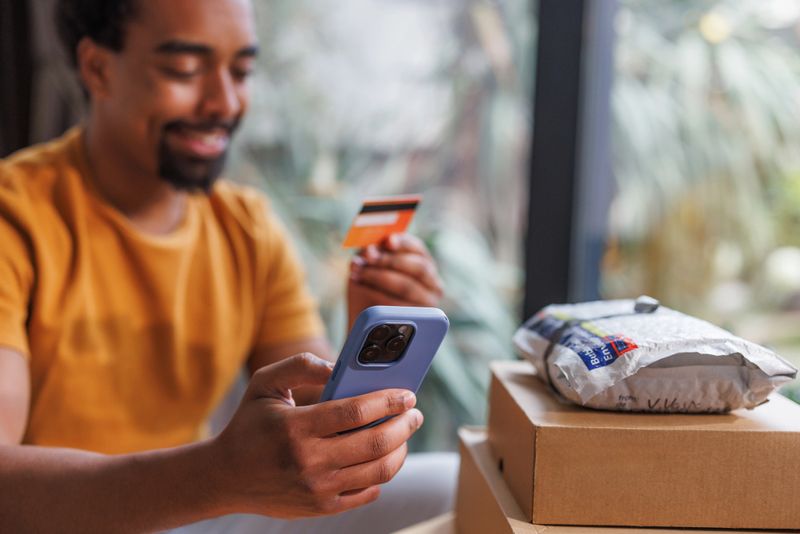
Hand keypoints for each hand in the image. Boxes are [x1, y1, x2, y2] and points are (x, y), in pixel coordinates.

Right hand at [210, 353, 422, 517]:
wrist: (226, 477)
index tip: (407, 393)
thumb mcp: (265, 383)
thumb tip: (338, 365)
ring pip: (378, 470)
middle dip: (404, 425)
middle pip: (375, 442)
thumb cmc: (250, 423)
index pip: (355, 412)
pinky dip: (383, 474)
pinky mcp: (322, 508)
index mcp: (296, 427)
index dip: (388, 401)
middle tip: (415, 414)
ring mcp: (317, 489)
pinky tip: (384, 457)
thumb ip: (300, 365)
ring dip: (401, 449)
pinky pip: (367, 492)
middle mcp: (308, 461)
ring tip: (404, 434)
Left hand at [348, 233, 443, 326]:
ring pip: (407, 286)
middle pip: (418, 266)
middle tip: (366, 258)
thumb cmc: (369, 289)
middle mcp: (433, 282)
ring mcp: (429, 303)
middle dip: (389, 260)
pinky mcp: (418, 320)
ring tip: (357, 274)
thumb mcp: (368, 267)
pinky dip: (378, 296)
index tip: (388, 241)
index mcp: (424, 263)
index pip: (418, 248)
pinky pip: (400, 306)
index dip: (404, 242)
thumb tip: (369, 250)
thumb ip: (370, 256)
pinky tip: (362, 291)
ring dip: (379, 277)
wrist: (366, 322)